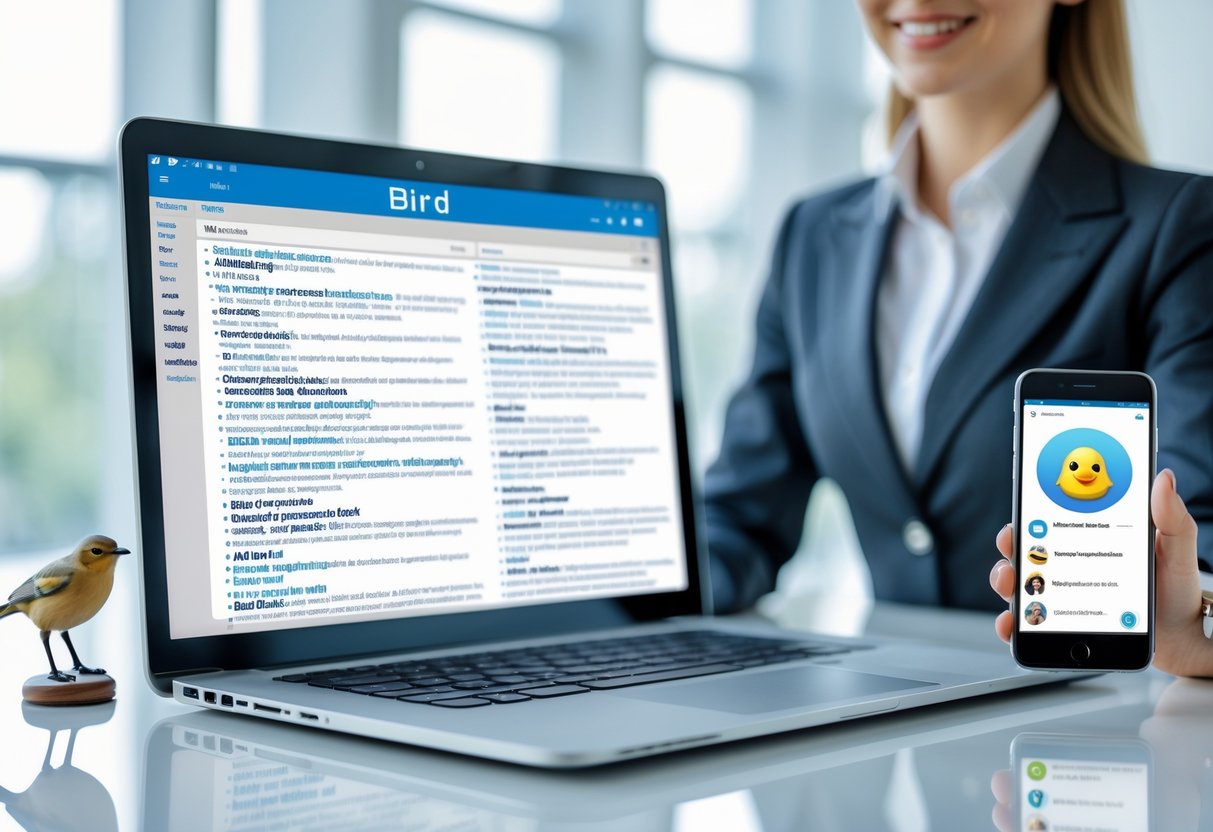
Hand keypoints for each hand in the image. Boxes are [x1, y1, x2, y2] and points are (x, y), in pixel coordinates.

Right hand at [989, 468, 1211, 676]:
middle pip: (1026, 548)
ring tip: (1011, 583)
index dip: (1031, 509)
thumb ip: (1171, 517)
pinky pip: (1028, 625)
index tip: (1024, 505)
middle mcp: (1070, 565)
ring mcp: (1063, 595)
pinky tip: (1013, 625)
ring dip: (1005, 580)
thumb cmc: (1177, 589)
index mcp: (1092, 539)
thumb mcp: (1177, 549)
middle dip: (1010, 542)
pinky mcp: (1061, 625)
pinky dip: (1013, 626)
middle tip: (1012, 543)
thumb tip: (1163, 478)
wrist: (1184, 637)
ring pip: (1020, 583)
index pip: (1053, 519)